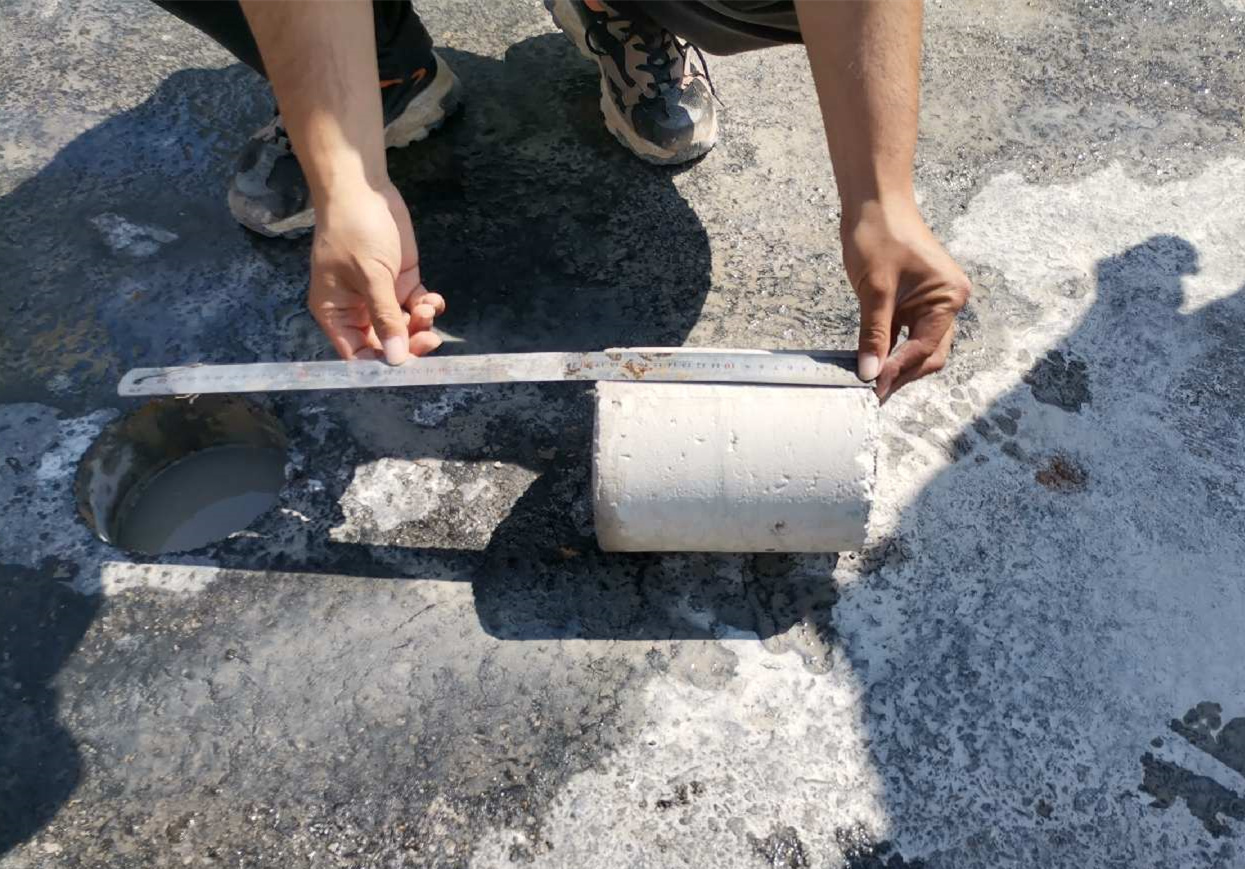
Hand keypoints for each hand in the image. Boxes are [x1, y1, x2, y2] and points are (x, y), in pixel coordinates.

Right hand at [308, 182, 444, 363]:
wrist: (364, 188)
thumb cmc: (354, 230)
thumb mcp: (371, 276)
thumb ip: (385, 317)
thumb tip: (394, 359)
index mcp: (336, 313)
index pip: (357, 353)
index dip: (381, 362)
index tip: (406, 364)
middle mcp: (356, 310)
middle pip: (385, 344)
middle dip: (408, 343)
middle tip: (431, 339)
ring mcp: (380, 296)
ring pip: (405, 327)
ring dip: (420, 324)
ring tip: (428, 307)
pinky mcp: (400, 282)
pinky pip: (416, 307)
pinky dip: (428, 307)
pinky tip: (434, 298)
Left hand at [840, 199, 969, 401]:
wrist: (875, 200)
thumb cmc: (879, 234)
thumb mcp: (875, 290)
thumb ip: (874, 334)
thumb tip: (870, 372)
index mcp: (949, 297)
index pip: (925, 347)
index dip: (899, 370)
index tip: (874, 388)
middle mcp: (948, 301)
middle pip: (929, 353)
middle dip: (903, 374)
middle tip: (873, 394)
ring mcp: (933, 301)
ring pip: (918, 346)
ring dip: (898, 364)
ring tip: (871, 383)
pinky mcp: (915, 300)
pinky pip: (906, 332)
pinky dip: (892, 347)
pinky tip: (873, 362)